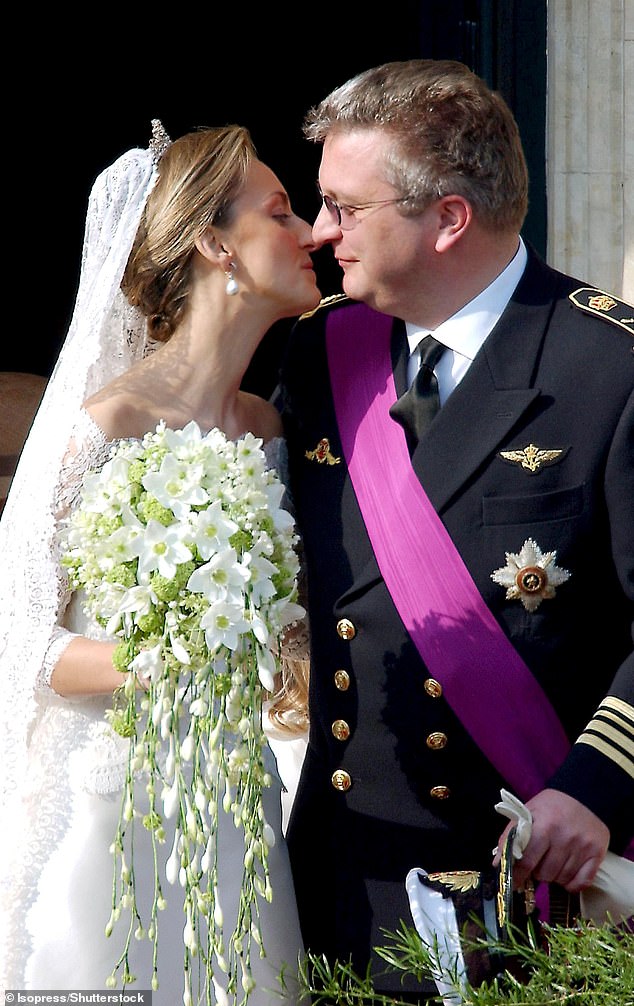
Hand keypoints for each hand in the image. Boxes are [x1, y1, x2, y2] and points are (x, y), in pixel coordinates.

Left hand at [495, 788, 609, 892]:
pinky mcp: (597, 854)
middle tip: (538, 862)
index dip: (518, 874)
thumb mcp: (528, 812)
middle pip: (544, 873)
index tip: (513, 882)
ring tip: (552, 862)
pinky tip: (567, 872)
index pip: (527, 859)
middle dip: (537, 872)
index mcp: (545, 824)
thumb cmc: (552, 806)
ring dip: (553, 876)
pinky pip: (581, 883)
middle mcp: (565, 837)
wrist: (586, 796)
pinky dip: (571, 883)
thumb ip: (512, 835)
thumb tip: (497, 862)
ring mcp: (583, 847)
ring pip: (561, 879)